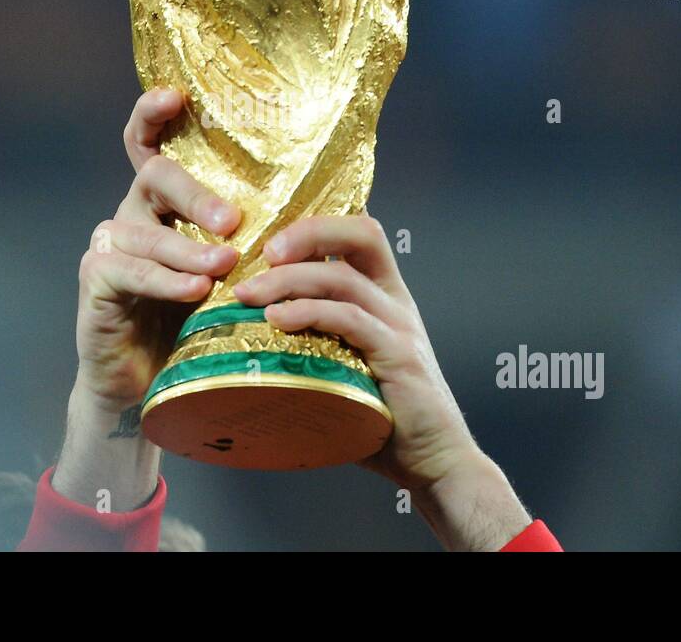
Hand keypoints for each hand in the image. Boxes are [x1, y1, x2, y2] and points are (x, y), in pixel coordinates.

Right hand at [75, 88, 240, 410]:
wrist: (153, 383)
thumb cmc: (201, 321)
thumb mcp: (235, 273)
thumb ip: (260, 238)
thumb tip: (331, 208)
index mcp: (166, 202)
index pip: (152, 144)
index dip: (153, 114)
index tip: (175, 96)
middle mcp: (134, 213)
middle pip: (156, 177)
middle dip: (196, 194)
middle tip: (233, 221)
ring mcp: (109, 244)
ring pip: (146, 230)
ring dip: (189, 248)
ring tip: (224, 266)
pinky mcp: (96, 279)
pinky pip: (128, 270)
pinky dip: (165, 280)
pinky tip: (195, 290)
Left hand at [232, 215, 531, 550]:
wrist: (435, 460)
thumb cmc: (382, 417)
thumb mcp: (345, 364)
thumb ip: (312, 341)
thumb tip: (245, 336)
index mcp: (385, 295)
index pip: (358, 233)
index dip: (317, 221)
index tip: (269, 234)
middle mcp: (395, 301)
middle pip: (360, 234)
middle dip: (307, 231)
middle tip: (260, 252)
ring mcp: (399, 326)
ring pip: (343, 278)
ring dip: (289, 279)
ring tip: (248, 293)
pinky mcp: (397, 356)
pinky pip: (350, 319)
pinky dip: (309, 312)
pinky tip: (277, 319)